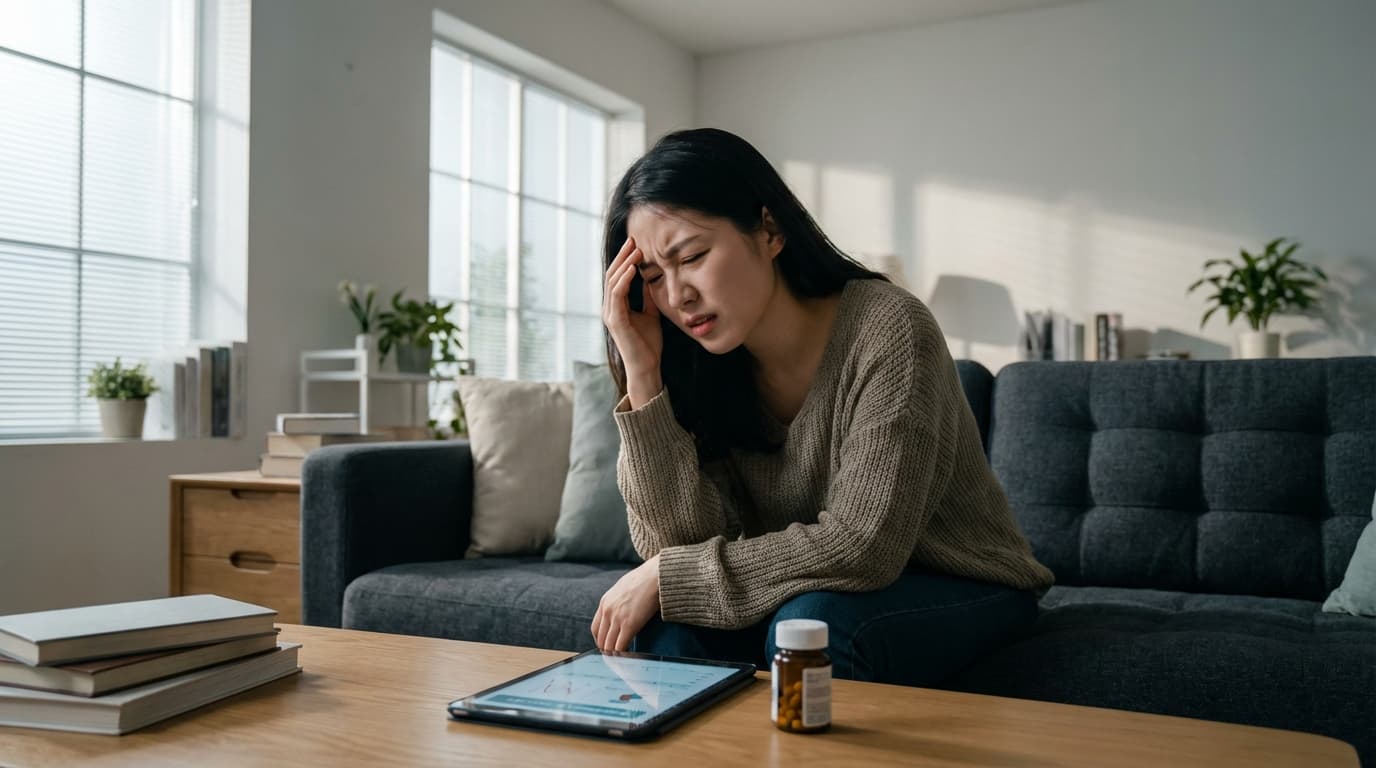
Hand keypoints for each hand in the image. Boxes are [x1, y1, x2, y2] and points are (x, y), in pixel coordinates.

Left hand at [591, 554, 660, 651]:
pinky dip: (622, 654)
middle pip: (601, 639)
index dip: (600, 641)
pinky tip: (627, 657)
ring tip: (621, 661)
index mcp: (605, 602)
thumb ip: (619, 601)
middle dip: (606, 650)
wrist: (655, 575)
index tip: (607, 647)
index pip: (596, 629)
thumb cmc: (645, 579)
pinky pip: (621, 645)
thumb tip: (624, 610)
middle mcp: (608, 611)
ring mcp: (617, 618)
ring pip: (609, 645)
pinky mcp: (629, 624)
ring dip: (614, 654)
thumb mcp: (624, 588)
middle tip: (614, 658)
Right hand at [603, 237, 662, 403]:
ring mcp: (610, 314)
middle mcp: (609, 308)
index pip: (617, 277)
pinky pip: (617, 295)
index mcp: (616, 306)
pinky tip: (633, 269)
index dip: (625, 260)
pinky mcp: (615, 321)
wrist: (647, 366)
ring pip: (612, 282)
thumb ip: (647, 297)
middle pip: (612, 275)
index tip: (636, 244)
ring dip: (624, 264)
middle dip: (623, 256)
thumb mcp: (651, 313)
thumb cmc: (648, 343)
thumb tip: (650, 279)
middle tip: (634, 239)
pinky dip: (624, 280)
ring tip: (635, 249)